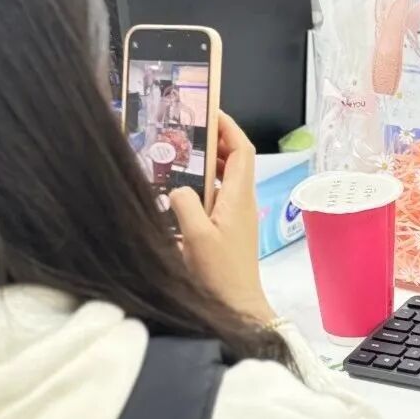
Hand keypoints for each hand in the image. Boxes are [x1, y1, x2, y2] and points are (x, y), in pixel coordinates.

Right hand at [169, 112, 276, 324]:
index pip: (241, 149)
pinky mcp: (229, 230)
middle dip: (214, 140)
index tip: (209, 110)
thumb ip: (185, 204)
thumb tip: (177, 188)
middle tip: (186, 130)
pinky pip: (218, 196)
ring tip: (179, 154)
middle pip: (234, 159)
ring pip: (225, 178)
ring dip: (207, 163)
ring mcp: (237, 216)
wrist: (238, 308)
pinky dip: (203, 185)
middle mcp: (242, 202)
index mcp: (239, 197)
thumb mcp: (196, 236)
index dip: (228, 127)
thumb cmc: (220, 275)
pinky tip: (180, 190)